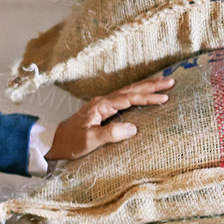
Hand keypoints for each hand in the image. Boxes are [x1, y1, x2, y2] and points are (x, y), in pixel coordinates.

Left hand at [46, 74, 174, 161]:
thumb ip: (110, 134)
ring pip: (128, 92)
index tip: (164, 98)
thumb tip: (133, 128)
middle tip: (171, 81)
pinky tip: (144, 94)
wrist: (53, 141)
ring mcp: (102, 105)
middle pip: (131, 90)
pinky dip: (137, 94)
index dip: (147, 97)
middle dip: (151, 85)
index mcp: (101, 106)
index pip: (129, 98)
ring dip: (146, 87)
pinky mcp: (102, 110)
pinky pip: (124, 98)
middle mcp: (103, 102)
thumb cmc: (70, 142)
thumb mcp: (89, 141)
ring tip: (163, 83)